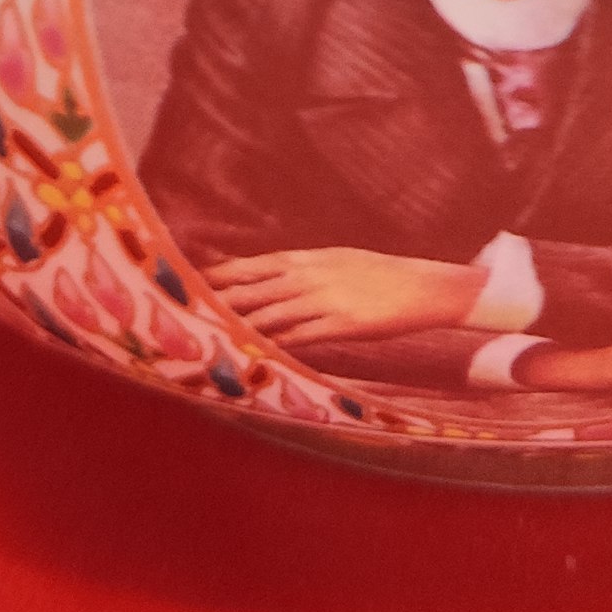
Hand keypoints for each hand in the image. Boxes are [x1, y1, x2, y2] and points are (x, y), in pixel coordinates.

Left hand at [211, 247, 485, 343]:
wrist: (423, 286)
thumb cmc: (382, 275)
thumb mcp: (341, 260)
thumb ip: (308, 267)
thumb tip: (277, 275)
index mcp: (312, 258)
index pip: (259, 264)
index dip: (226, 272)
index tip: (196, 277)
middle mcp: (313, 275)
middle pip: (257, 287)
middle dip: (221, 298)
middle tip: (188, 306)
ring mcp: (326, 299)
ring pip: (272, 312)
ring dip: (240, 324)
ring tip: (211, 333)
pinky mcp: (341, 324)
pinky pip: (300, 336)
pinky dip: (275, 345)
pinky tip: (256, 353)